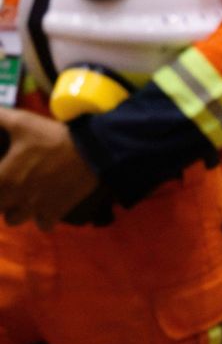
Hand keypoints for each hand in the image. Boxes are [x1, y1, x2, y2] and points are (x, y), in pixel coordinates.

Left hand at [0, 109, 99, 230]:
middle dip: (2, 198)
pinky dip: (43, 218)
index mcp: (4, 178)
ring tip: (24, 198)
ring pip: (14, 219)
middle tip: (10, 185)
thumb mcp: (23, 122)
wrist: (92, 151)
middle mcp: (15, 198)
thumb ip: (0, 118)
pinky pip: (43, 225)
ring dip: (17, 210)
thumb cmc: (53, 137)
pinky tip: (46, 206)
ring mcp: (36, 207)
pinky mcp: (56, 212)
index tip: (2, 178)